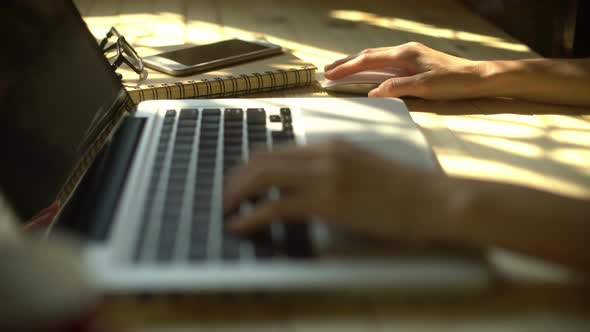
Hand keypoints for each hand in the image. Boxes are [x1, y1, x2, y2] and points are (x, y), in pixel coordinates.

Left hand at [223, 141, 446, 240]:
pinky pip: (276, 207)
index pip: (275, 149)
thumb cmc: (402, 189)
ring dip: (236, 194)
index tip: (237, 180)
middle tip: (224, 197)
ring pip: (262, 178)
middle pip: (261, 160)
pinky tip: (241, 226)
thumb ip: (331, 167)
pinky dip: (252, 216)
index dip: (249, 166)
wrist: (431, 198)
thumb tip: (304, 182)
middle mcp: (321, 154)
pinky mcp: (327, 202)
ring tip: (226, 210)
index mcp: (329, 145)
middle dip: (235, 179)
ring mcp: (323, 176)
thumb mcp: (361, 167)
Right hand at [324, 42, 483, 99]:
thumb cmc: (453, 82)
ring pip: (376, 57)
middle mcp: (405, 51)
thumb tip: (373, 93)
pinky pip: (385, 62)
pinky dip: (370, 66)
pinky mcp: (414, 62)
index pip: (369, 61)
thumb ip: (397, 88)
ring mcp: (410, 55)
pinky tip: (366, 72)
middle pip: (368, 55)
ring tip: (340, 70)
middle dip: (346, 63)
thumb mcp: (425, 87)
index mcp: (405, 54)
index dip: (347, 68)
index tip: (330, 75)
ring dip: (356, 64)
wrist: (477, 77)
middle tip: (327, 71)